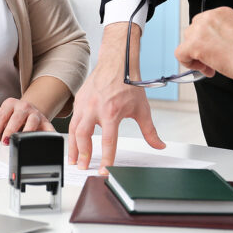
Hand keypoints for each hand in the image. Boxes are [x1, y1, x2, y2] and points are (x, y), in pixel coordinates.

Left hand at [0, 98, 53, 143]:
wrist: (28, 111)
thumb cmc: (11, 116)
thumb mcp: (1, 117)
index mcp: (10, 103)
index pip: (2, 115)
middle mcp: (24, 106)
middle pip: (17, 117)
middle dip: (10, 130)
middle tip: (5, 141)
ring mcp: (35, 113)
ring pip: (33, 120)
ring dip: (26, 131)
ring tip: (21, 140)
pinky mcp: (45, 121)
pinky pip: (48, 128)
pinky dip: (49, 134)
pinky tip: (46, 140)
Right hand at [68, 25, 164, 173]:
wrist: (117, 62)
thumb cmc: (128, 83)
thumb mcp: (142, 109)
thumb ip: (149, 131)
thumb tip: (159, 145)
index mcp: (112, 111)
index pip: (108, 141)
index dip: (106, 158)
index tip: (104, 171)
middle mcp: (95, 107)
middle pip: (83, 136)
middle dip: (82, 154)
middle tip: (82, 166)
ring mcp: (85, 103)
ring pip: (73, 128)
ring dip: (73, 146)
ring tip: (73, 159)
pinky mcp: (79, 99)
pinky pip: (73, 118)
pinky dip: (72, 131)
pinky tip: (74, 140)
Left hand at [174, 7, 232, 82]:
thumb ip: (221, 36)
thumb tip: (209, 47)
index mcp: (223, 13)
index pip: (205, 23)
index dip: (208, 40)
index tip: (218, 50)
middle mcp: (210, 17)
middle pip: (193, 31)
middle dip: (201, 47)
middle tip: (214, 61)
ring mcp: (201, 29)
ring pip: (186, 42)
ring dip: (196, 56)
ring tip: (212, 67)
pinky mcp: (195, 44)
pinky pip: (180, 53)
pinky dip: (188, 63)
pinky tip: (204, 68)